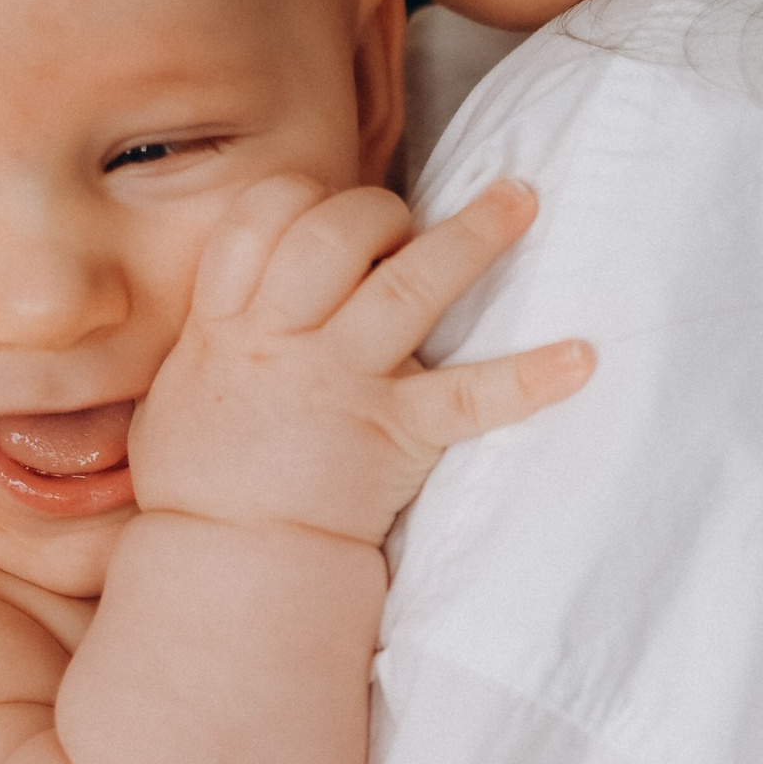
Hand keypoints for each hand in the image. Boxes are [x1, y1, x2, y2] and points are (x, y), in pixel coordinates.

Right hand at [129, 176, 592, 546]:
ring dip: (474, 235)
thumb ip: (218, 328)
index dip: (303, 199)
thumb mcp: (181, 388)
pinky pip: (470, 399)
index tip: (326, 210)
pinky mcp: (396, 434)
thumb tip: (249, 284)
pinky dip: (529, 380)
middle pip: (334, 233)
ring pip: (410, 286)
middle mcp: (286, 340)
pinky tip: (581, 357)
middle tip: (402, 219)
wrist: (228, 564)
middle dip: (377, 208)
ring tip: (521, 198)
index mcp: (228, 324)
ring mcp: (344, 382)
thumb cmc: (202, 481)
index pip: (262, 217)